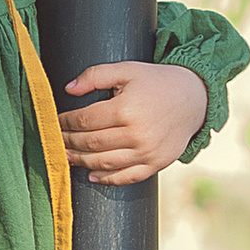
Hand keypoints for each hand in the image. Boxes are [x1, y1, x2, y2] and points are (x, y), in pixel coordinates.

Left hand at [60, 59, 207, 185]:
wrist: (195, 98)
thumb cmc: (157, 82)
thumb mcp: (127, 70)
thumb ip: (95, 75)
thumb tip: (69, 89)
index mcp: (126, 109)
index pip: (84, 120)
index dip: (64, 122)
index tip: (55, 121)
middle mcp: (136, 134)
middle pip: (90, 143)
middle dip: (67, 142)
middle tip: (55, 140)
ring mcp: (146, 152)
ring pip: (103, 163)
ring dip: (80, 161)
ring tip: (66, 156)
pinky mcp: (155, 164)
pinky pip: (126, 177)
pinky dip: (106, 179)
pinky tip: (92, 175)